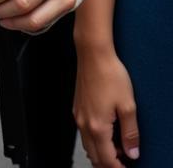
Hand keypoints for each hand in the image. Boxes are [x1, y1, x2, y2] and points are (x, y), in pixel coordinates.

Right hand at [74, 46, 139, 165]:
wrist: (92, 54)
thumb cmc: (109, 74)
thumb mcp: (128, 106)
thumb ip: (130, 133)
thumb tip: (133, 152)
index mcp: (97, 126)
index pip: (107, 159)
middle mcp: (84, 123)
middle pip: (94, 156)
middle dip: (109, 164)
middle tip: (124, 163)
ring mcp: (78, 115)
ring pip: (88, 145)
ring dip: (101, 153)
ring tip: (118, 151)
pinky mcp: (77, 107)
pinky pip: (84, 132)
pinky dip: (95, 140)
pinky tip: (107, 134)